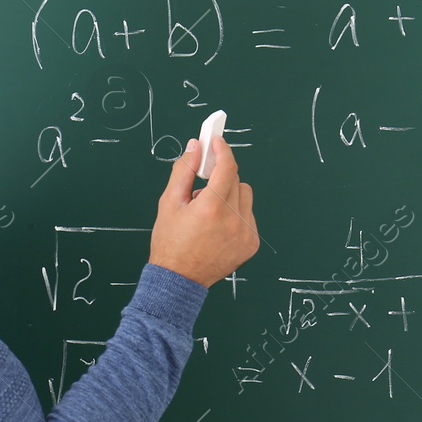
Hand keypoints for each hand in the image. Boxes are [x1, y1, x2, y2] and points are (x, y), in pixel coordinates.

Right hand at [149, 135, 258, 287]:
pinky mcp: (251, 244)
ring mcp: (246, 233)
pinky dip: (236, 213)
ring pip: (245, 196)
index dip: (222, 150)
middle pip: (236, 180)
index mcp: (212, 208)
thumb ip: (184, 170)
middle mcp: (233, 220)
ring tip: (209, 210)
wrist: (179, 280)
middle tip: (203, 185)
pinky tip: (218, 225)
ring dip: (230, 195)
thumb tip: (195, 147)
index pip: (227, 167)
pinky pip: (248, 215)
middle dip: (220, 176)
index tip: (217, 141)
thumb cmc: (170, 242)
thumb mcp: (169, 203)